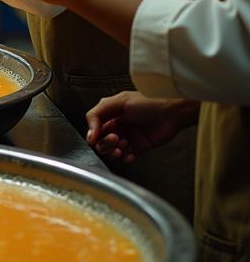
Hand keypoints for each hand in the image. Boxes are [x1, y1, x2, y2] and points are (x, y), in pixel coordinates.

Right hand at [86, 92, 200, 164]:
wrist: (172, 112)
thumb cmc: (148, 102)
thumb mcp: (119, 102)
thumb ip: (98, 114)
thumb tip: (90, 134)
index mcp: (109, 115)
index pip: (93, 129)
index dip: (94, 135)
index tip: (96, 137)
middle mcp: (116, 127)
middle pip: (100, 143)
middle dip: (105, 144)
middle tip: (116, 139)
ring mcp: (126, 138)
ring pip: (111, 152)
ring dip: (114, 153)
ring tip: (123, 147)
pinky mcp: (137, 148)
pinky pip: (125, 158)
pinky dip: (125, 159)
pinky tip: (130, 155)